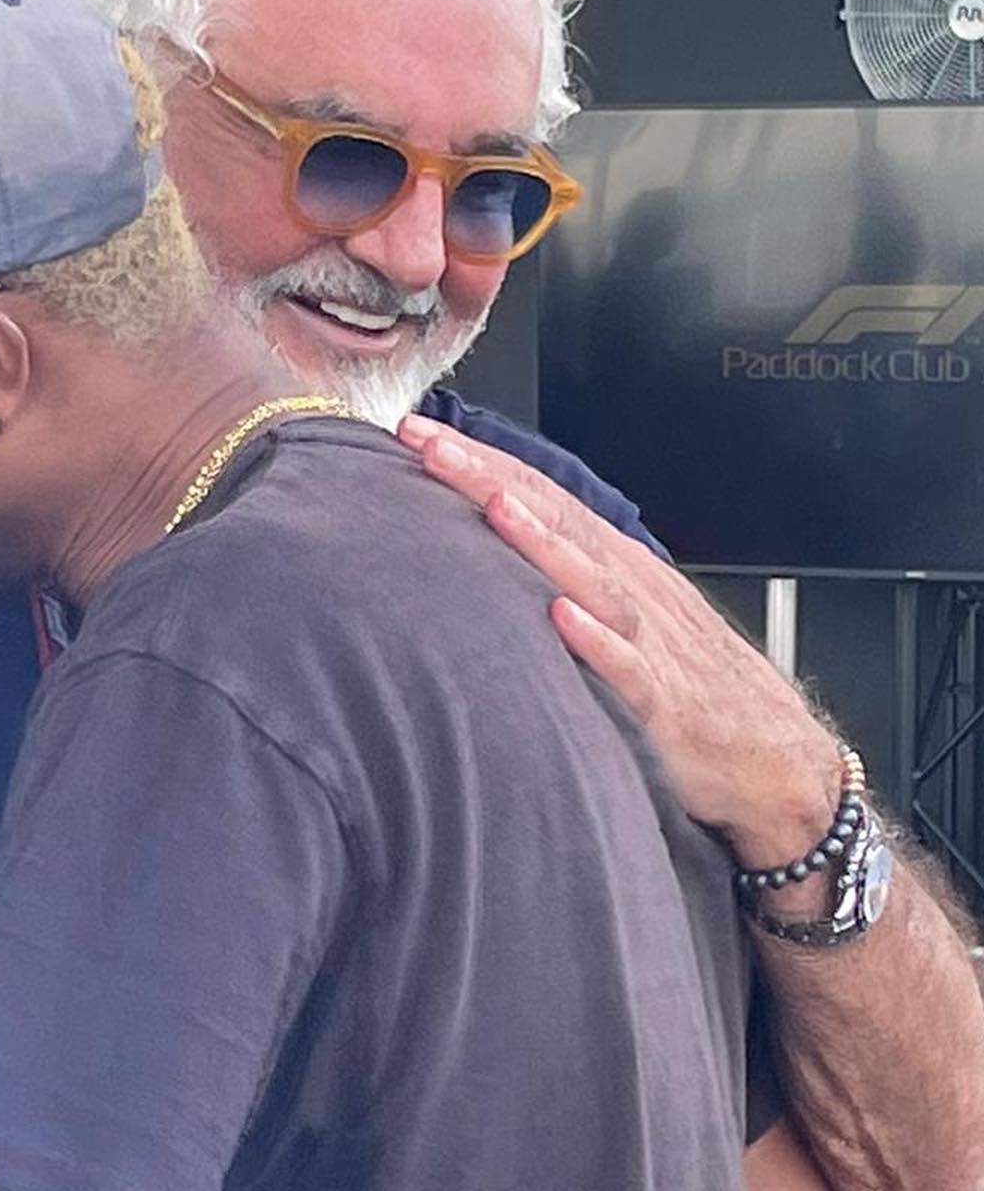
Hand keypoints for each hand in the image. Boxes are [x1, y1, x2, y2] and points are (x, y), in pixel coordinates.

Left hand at [398, 415, 841, 868]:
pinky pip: (628, 670)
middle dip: (489, 477)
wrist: (776, 758)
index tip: (416, 432)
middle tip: (428, 444)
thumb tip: (484, 543)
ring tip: (495, 507)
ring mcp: (648, 643)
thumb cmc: (689, 683)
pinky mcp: (665, 705)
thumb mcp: (622, 613)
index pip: (537, 495)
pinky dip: (596, 642)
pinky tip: (561, 619)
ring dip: (542, 541)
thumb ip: (562, 575)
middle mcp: (628, 588)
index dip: (479, 460)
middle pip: (554, 518)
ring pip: (590, 580)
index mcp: (613, 563)